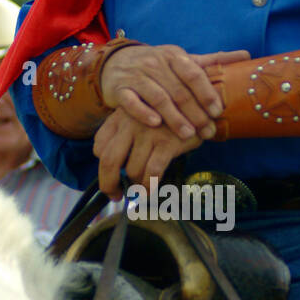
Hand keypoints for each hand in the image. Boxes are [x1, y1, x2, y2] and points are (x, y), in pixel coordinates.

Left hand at [93, 108, 214, 198]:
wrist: (199, 103)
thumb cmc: (168, 115)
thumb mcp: (142, 115)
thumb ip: (123, 132)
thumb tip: (108, 163)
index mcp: (121, 116)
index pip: (100, 145)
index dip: (102, 165)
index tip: (111, 178)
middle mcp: (131, 123)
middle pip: (109, 161)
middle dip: (109, 184)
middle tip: (115, 196)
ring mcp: (149, 132)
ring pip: (132, 170)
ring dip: (136, 185)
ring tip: (142, 188)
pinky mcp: (167, 142)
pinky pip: (152, 172)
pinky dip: (149, 186)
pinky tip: (150, 191)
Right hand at [99, 44, 248, 139]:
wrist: (116, 62)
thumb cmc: (158, 65)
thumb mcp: (182, 60)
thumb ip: (212, 61)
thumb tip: (246, 56)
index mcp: (174, 56)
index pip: (193, 73)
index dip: (206, 92)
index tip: (217, 111)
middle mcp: (155, 63)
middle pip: (178, 90)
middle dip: (195, 113)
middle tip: (207, 131)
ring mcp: (137, 76)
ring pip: (158, 97)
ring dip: (174, 117)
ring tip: (187, 134)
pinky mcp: (120, 89)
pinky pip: (131, 102)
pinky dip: (143, 113)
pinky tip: (156, 124)